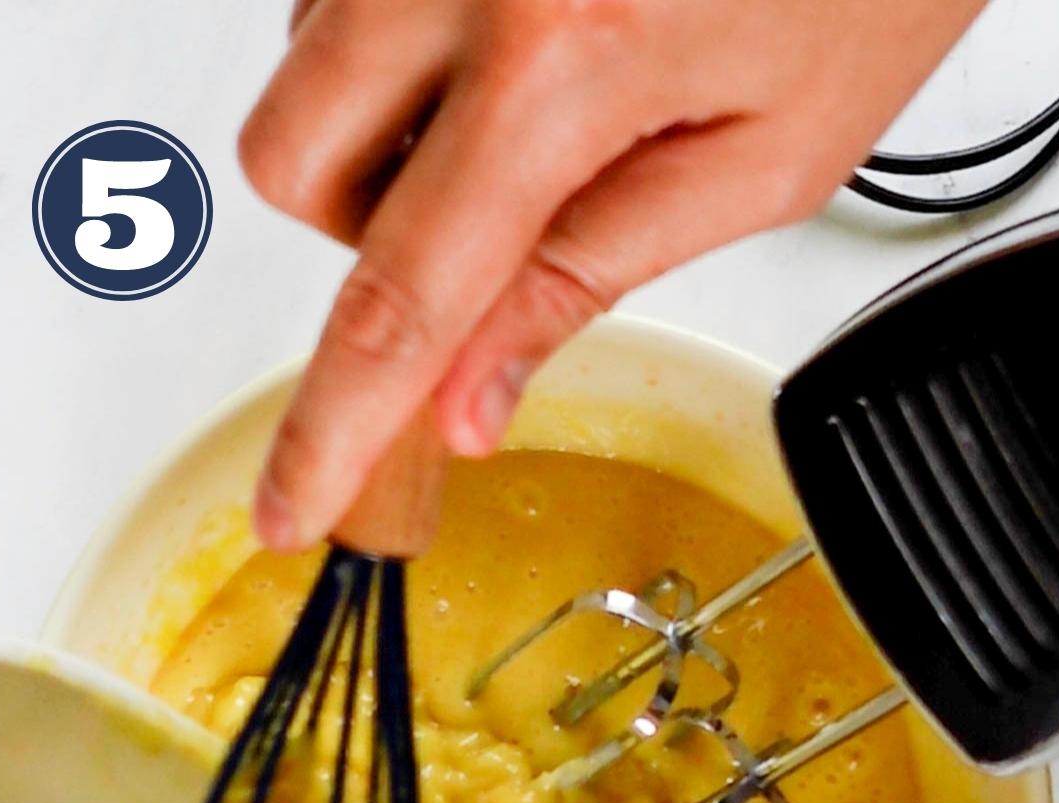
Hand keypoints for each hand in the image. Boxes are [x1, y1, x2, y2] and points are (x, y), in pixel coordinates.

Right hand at [241, 0, 985, 548]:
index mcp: (566, 48)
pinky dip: (401, 41)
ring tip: (531, 100)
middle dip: (363, 232)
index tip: (298, 500)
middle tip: (481, 225)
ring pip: (304, 66)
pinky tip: (512, 34)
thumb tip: (471, 397)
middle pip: (295, 165)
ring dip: (385, 127)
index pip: (406, 294)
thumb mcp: (764, 154)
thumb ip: (592, 273)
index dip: (338, 425)